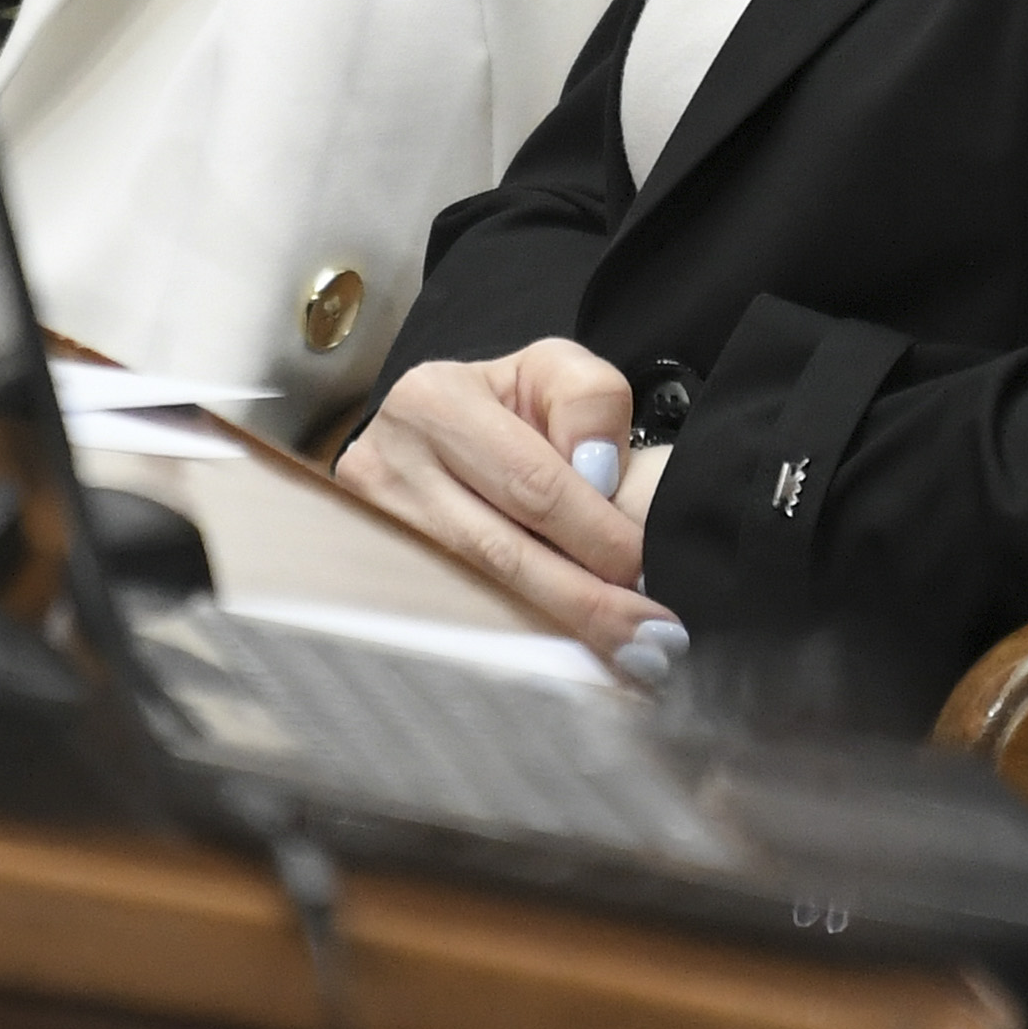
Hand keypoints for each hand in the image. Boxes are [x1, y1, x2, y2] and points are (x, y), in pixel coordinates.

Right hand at [328, 344, 665, 654]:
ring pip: (479, 596)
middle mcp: (391, 466)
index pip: (533, 482)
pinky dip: (523, 643)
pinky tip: (573, 658)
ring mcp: (375, 529)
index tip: (645, 568)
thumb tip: (599, 474)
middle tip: (653, 636)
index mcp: (435, 403)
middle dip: (585, 599)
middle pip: (501, 552)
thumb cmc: (498, 404)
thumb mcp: (548, 369)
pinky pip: (460, 619)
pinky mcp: (374, 575)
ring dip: (559, 631)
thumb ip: (589, 400)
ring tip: (629, 657)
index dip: (596, 533)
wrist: (423, 430)